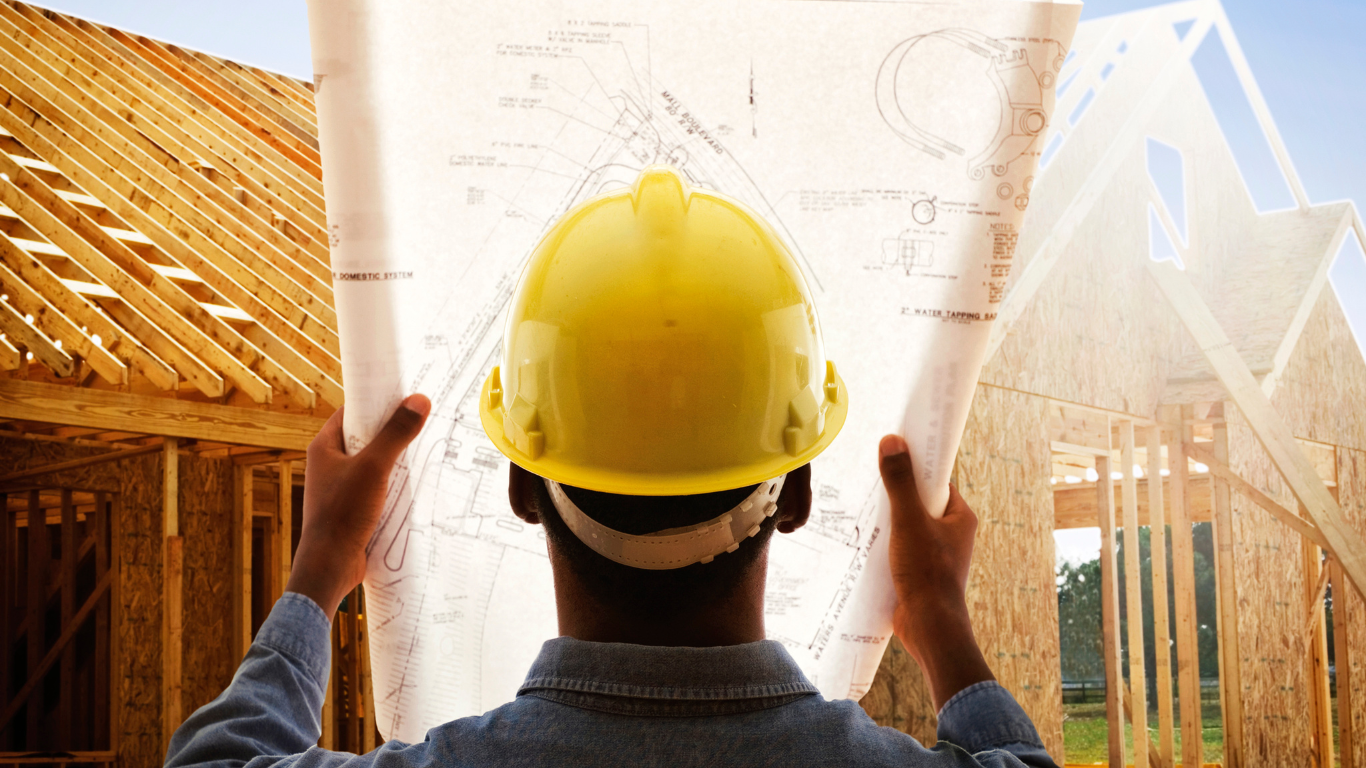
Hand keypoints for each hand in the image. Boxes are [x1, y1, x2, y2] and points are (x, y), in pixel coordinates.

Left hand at [286, 395, 429, 615]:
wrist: (331, 565)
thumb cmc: (343, 514)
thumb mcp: (375, 468)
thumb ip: (396, 434)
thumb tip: (419, 400)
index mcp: (324, 447)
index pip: (350, 413)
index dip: (375, 403)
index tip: (403, 396)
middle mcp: (329, 465)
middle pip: (364, 437)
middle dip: (391, 431)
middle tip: (421, 422)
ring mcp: (339, 488)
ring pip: (372, 464)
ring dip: (395, 459)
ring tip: (424, 451)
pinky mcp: (351, 509)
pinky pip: (376, 487)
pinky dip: (393, 483)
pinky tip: (415, 485)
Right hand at [878, 434, 992, 709]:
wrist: (928, 626)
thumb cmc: (926, 573)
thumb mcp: (908, 520)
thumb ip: (900, 481)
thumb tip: (892, 441)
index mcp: (961, 518)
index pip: (938, 483)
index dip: (917, 470)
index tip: (893, 461)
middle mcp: (953, 535)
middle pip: (921, 504)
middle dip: (897, 497)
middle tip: (872, 489)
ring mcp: (937, 555)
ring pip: (909, 528)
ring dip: (889, 522)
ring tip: (865, 515)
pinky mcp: (921, 573)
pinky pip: (902, 549)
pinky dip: (886, 544)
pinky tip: (866, 543)